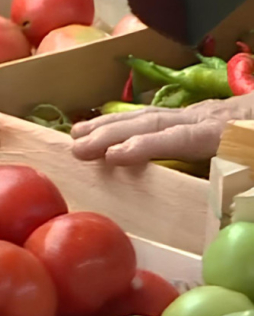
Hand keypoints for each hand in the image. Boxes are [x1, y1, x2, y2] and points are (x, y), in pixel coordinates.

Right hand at [71, 93, 253, 164]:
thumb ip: (239, 181)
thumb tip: (225, 201)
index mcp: (223, 133)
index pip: (180, 138)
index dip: (146, 146)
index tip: (113, 157)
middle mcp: (205, 118)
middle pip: (153, 122)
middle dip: (112, 133)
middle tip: (77, 149)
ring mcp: (198, 114)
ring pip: (148, 115)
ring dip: (109, 124)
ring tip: (77, 134)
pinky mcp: (194, 116)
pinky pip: (152, 117)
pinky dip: (123, 122)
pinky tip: (102, 127)